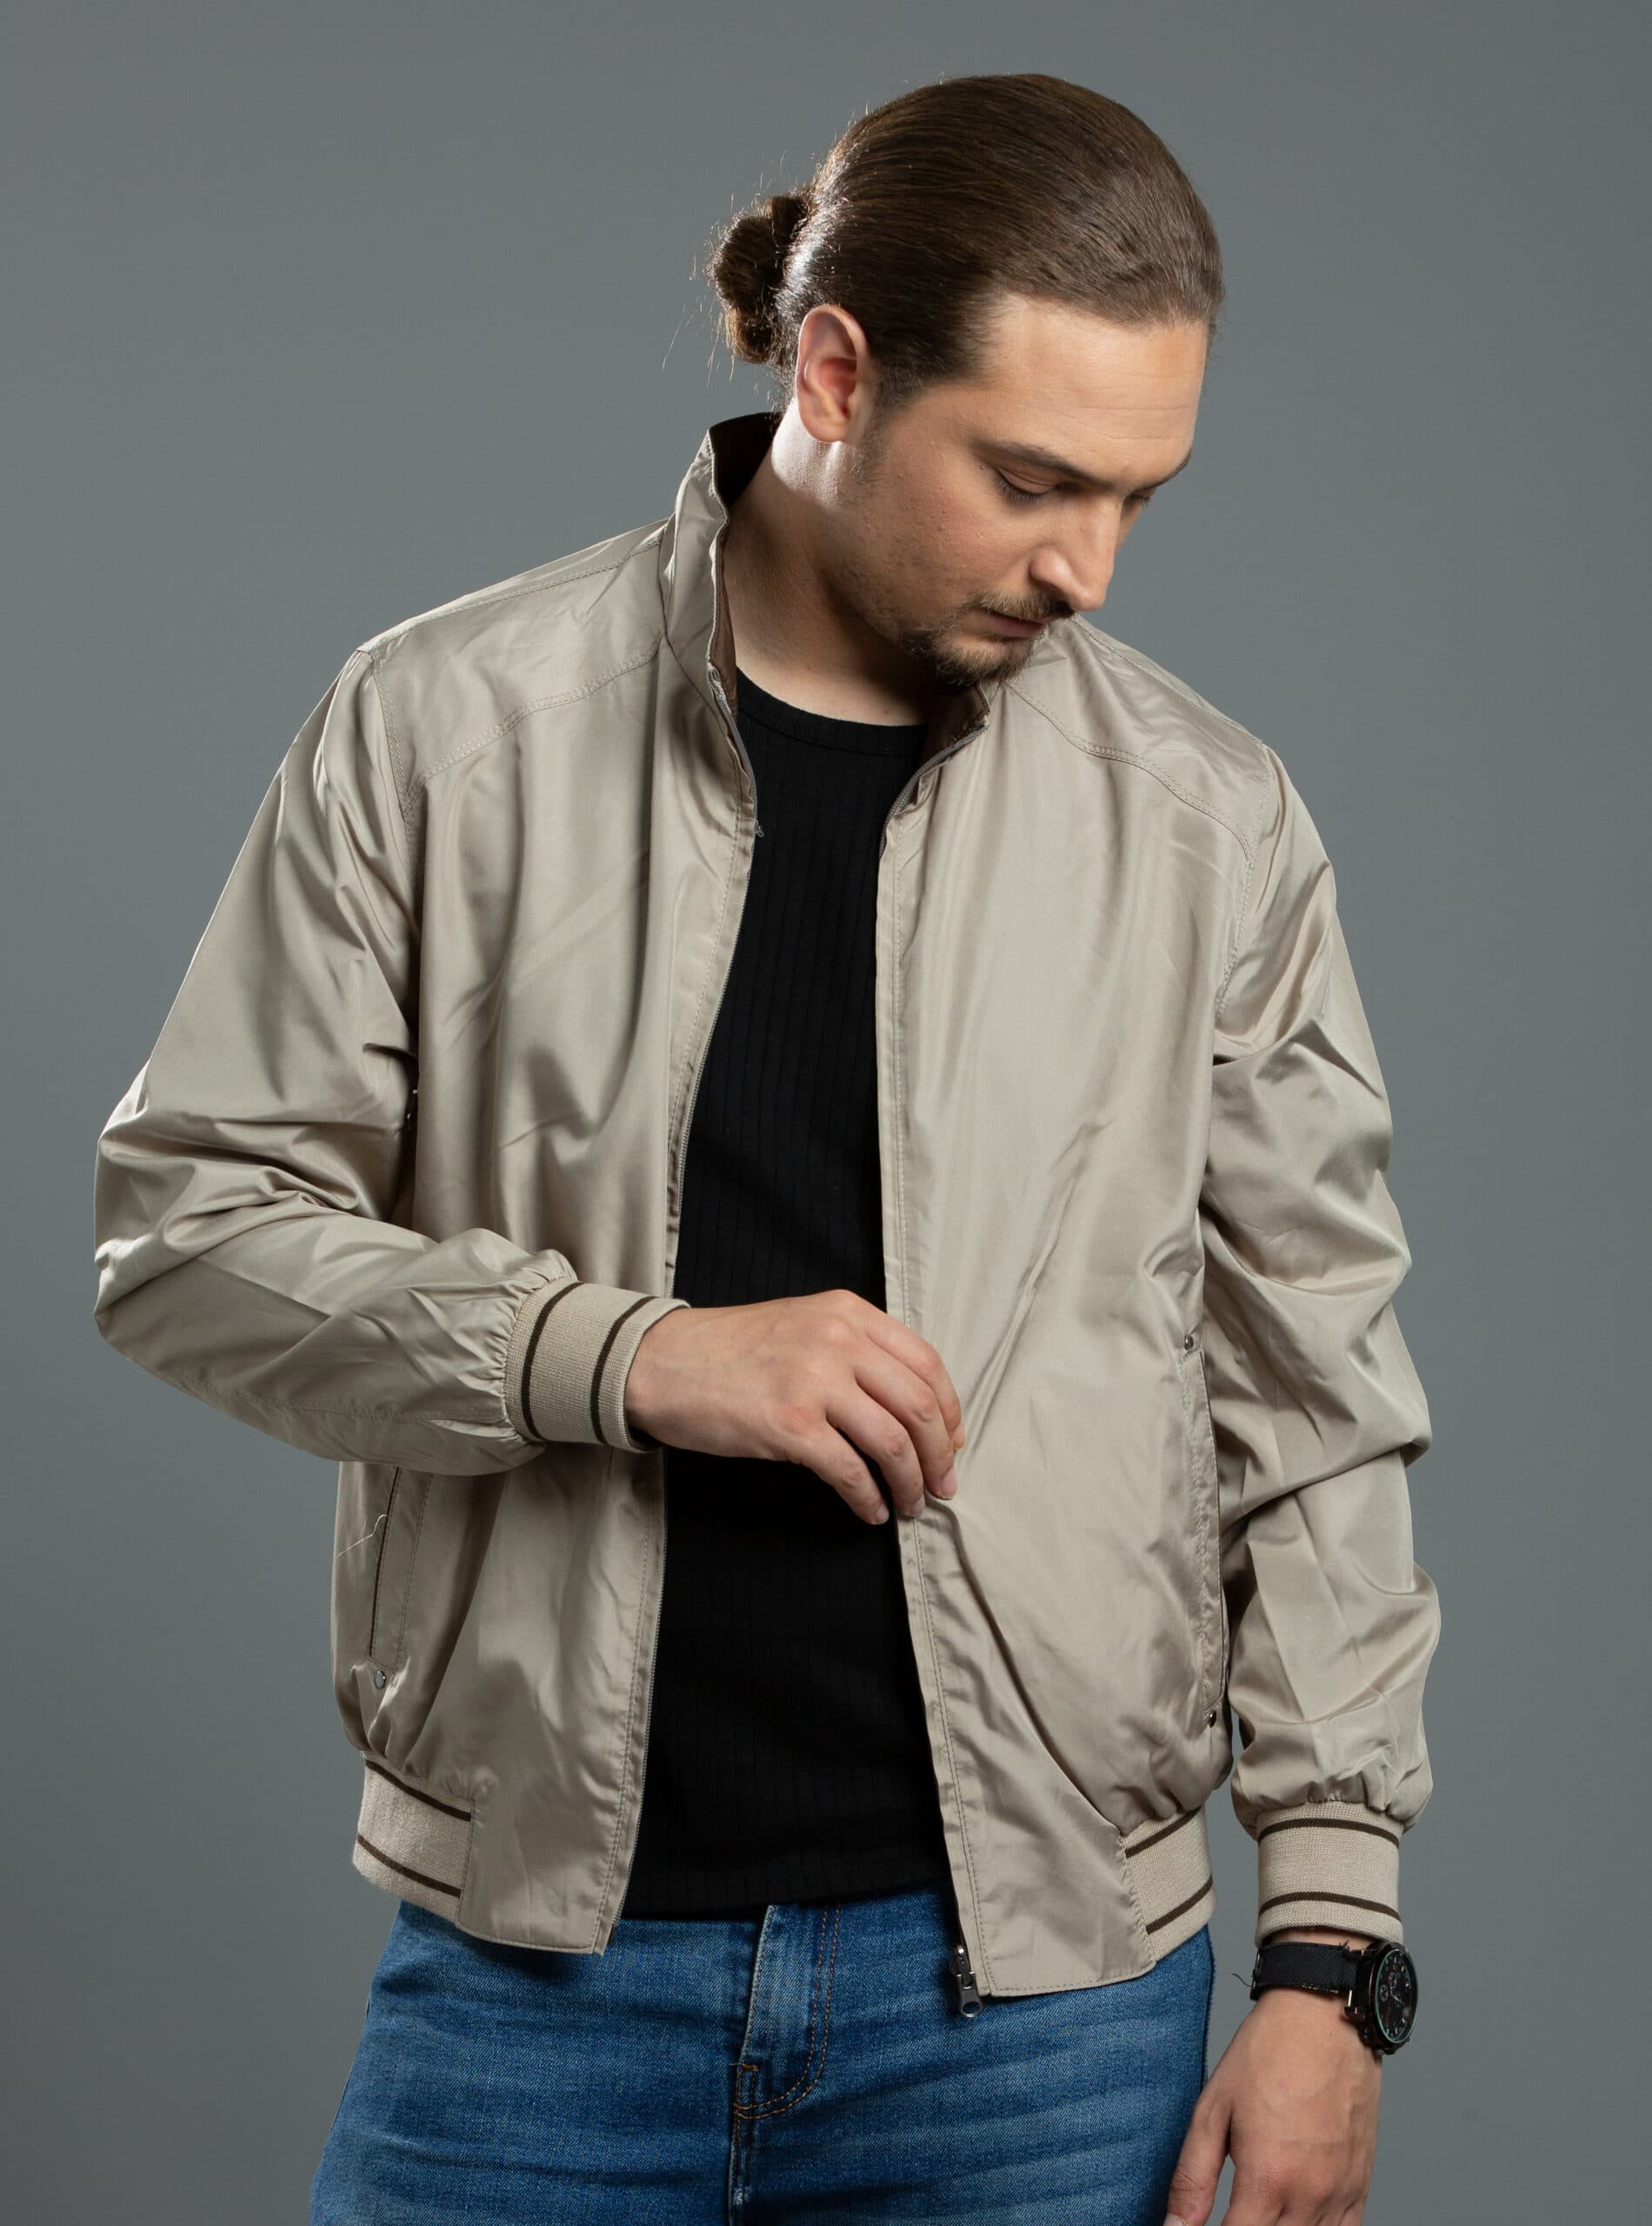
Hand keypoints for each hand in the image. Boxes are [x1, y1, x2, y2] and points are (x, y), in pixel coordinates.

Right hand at [622, 1289, 966, 1524]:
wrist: (661, 1362)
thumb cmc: (730, 1350)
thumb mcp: (802, 1323)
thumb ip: (855, 1348)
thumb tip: (911, 1407)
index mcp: (848, 1312)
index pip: (927, 1363)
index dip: (951, 1411)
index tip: (952, 1443)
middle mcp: (838, 1339)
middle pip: (921, 1406)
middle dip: (940, 1456)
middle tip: (942, 1487)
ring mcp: (814, 1381)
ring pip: (894, 1443)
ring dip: (910, 1484)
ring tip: (908, 1504)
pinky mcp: (789, 1424)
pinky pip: (850, 1472)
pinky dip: (868, 1499)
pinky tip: (868, 1511)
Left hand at [1163, 1970, 1381, 2224]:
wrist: (1324, 2019)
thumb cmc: (1267, 2055)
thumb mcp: (1212, 2110)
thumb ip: (1193, 2178)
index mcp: (1267, 2179)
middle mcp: (1309, 2196)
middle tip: (1229, 2210)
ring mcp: (1339, 2194)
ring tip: (1257, 2209)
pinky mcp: (1360, 2186)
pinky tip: (1292, 2217)